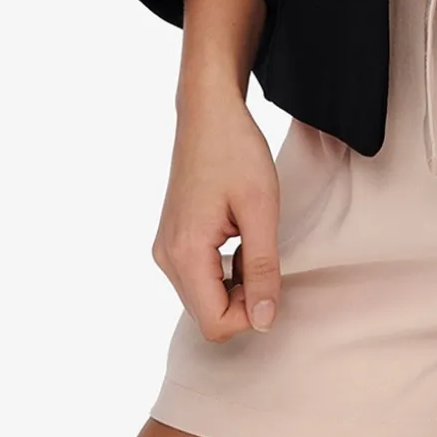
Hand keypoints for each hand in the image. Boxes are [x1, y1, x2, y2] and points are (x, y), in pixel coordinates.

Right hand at [151, 89, 281, 342]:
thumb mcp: (260, 209)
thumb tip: (265, 322)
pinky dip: (224, 271)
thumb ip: (262, 268)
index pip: (216, 324)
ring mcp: (165, 249)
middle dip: (243, 300)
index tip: (271, 275)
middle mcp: (166, 257)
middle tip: (265, 254)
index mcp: (185, 253)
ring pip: (204, 298)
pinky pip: (199, 277)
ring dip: (235, 285)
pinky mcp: (172, 239)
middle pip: (208, 315)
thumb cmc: (237, 152)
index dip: (252, 313)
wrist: (209, 113)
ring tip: (253, 240)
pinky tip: (239, 237)